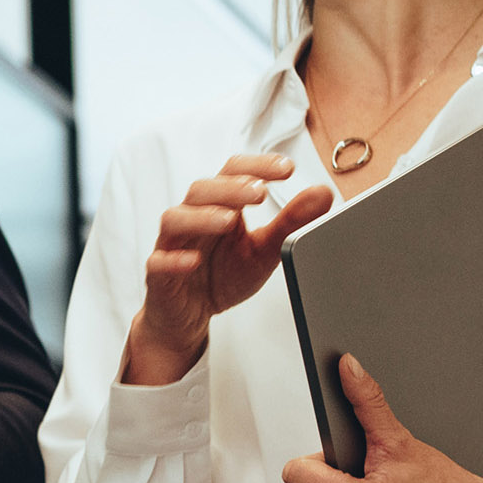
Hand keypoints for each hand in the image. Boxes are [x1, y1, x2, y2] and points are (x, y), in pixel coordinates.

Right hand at [123, 155, 327, 387]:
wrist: (188, 316)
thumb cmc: (223, 276)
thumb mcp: (264, 250)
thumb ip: (291, 222)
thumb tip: (323, 193)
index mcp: (219, 206)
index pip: (232, 174)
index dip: (257, 167)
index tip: (287, 169)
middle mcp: (192, 219)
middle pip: (201, 190)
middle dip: (231, 188)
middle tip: (260, 193)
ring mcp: (172, 245)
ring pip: (175, 220)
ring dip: (201, 217)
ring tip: (229, 220)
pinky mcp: (159, 275)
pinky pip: (159, 262)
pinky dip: (174, 259)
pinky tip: (193, 261)